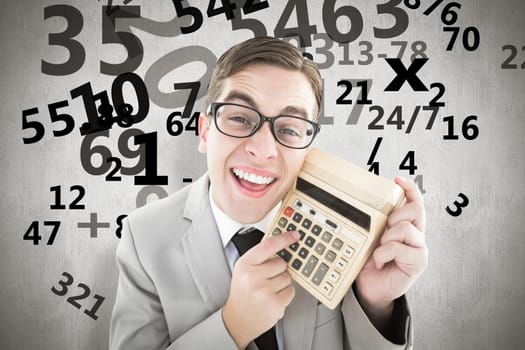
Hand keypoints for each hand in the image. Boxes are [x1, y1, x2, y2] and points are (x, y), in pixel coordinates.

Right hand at [222, 230, 299, 348]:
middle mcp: (252, 276)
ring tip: (267, 291)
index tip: (294, 235)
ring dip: (282, 284)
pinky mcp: (274, 303)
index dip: (284, 239)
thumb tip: (281, 244)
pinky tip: (272, 298)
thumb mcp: (244, 270)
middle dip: (278, 271)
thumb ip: (260, 257)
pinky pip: (291, 291)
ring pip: (287, 277)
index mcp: (245, 264)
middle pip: (282, 263)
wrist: (237, 320)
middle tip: (266, 280)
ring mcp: (264, 290)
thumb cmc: (243, 293)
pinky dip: (285, 295)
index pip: (268, 245)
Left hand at [355, 177, 427, 320]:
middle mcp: (416, 236)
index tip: (397, 179)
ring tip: (380, 250)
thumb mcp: (371, 237)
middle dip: (395, 216)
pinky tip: (381, 262)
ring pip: (406, 228)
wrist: (370, 288)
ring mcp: (419, 249)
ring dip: (387, 238)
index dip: (410, 189)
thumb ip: (377, 223)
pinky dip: (384, 254)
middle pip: (415, 210)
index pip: (416, 202)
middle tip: (383, 231)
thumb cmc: (371, 263)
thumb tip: (368, 204)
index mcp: (407, 226)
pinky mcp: (418, 262)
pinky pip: (399, 247)